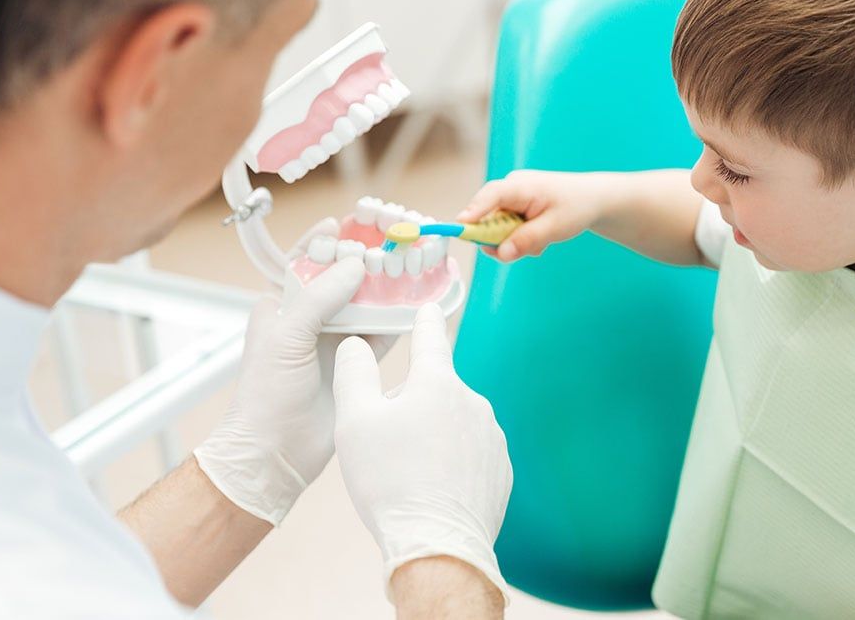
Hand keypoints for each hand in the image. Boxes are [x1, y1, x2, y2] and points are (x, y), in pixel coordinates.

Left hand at [194, 219, 392, 524]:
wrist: (275, 452)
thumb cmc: (266, 394)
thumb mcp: (287, 336)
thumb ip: (320, 297)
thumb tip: (355, 263)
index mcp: (282, 304)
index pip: (306, 259)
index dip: (329, 239)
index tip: (351, 221)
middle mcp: (310, 317)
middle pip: (344, 277)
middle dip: (368, 257)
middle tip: (395, 238)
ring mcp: (337, 339)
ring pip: (368, 301)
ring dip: (390, 284)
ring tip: (415, 261)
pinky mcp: (360, 361)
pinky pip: (386, 331)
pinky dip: (403, 315)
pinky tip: (421, 299)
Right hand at [332, 303, 512, 603]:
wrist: (438, 546)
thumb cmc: (391, 482)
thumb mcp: (355, 422)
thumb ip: (354, 373)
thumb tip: (356, 345)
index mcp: (437, 383)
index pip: (430, 338)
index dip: (425, 320)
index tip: (429, 308)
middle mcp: (472, 402)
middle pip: (435, 391)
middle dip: (412, 407)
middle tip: (386, 445)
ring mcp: (492, 437)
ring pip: (453, 424)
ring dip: (433, 438)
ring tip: (409, 476)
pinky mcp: (501, 469)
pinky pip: (470, 455)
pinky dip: (452, 465)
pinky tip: (433, 490)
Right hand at [456, 170, 603, 261]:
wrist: (593, 199)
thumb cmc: (576, 206)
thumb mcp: (554, 228)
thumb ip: (526, 240)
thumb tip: (500, 253)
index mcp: (520, 186)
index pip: (490, 196)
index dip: (473, 213)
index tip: (459, 228)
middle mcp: (510, 188)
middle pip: (487, 217)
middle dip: (500, 239)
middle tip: (522, 252)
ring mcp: (511, 198)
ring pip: (496, 227)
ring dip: (513, 241)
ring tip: (539, 243)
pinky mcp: (514, 207)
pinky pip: (505, 228)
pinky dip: (518, 238)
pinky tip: (538, 238)